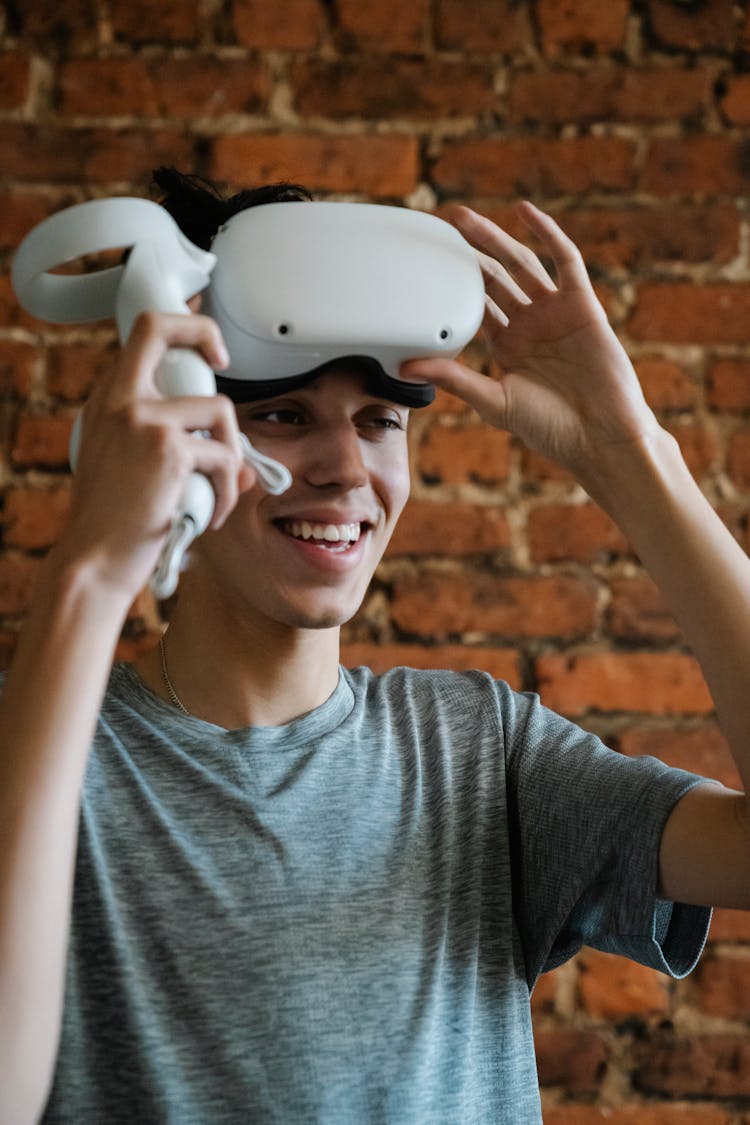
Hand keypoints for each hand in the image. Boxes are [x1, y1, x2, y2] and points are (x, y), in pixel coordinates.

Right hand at [54, 311, 252, 598]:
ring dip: (232, 456)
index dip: (182, 325)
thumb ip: (175, 446)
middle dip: (205, 332)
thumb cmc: (116, 523)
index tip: (209, 351)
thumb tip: (245, 456)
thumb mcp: (133, 468)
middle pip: (161, 328)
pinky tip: (212, 516)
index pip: (140, 335)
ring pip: (219, 410)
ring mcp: (141, 419)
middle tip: (224, 362)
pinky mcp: (168, 448)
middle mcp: (118, 400)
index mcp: (107, 401)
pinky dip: (229, 491)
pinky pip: (225, 458)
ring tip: (219, 493)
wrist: (95, 561)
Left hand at [402, 202, 659, 475]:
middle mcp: (529, 325)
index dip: (450, 283)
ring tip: (465, 218)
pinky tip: (525, 214)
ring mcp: (555, 312)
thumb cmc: (550, 428)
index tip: (423, 263)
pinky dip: (547, 235)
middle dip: (467, 253)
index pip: (473, 305)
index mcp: (506, 347)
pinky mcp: (582, 305)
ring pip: (521, 264)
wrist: (600, 437)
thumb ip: (453, 378)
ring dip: (495, 239)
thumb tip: (405, 367)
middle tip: (439, 226)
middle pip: (493, 278)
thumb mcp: (492, 401)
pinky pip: (565, 261)